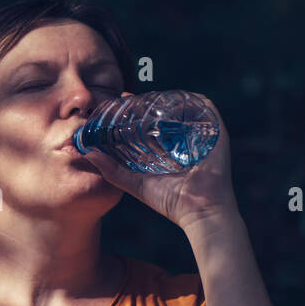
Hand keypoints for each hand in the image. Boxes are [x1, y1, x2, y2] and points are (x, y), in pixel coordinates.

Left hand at [80, 92, 238, 230]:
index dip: (135, 110)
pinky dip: (193, 99)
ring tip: (151, 95)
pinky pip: (206, 107)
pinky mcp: (216, 132)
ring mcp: (201, 134)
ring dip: (169, 98)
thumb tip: (88, 152)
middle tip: (131, 97)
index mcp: (168, 149)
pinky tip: (176, 98)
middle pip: (167, 112)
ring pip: (184, 106)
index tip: (120, 100)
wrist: (200, 210)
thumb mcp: (136, 183)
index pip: (151, 122)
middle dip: (150, 101)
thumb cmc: (171, 201)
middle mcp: (184, 139)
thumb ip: (112, 170)